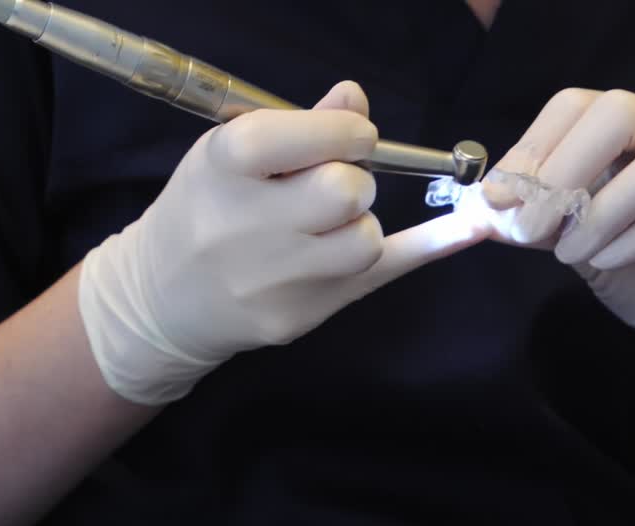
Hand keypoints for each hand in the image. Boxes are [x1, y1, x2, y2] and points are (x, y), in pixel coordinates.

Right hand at [80, 82, 483, 404]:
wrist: (163, 298)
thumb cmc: (205, 210)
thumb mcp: (229, 154)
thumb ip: (296, 126)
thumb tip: (355, 98)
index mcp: (225, 168)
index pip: (311, 137)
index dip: (346, 133)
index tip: (351, 137)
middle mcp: (246, 227)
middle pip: (346, 192)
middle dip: (354, 181)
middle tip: (333, 186)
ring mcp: (272, 282)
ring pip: (365, 240)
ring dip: (359, 225)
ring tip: (323, 228)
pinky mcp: (296, 319)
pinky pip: (379, 276)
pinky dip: (429, 248)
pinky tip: (472, 228)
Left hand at [472, 88, 634, 429]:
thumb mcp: (579, 245)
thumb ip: (541, 221)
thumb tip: (485, 210)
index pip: (580, 105)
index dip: (532, 147)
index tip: (496, 198)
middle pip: (623, 111)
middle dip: (563, 167)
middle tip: (530, 224)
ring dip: (601, 210)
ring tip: (569, 253)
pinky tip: (607, 264)